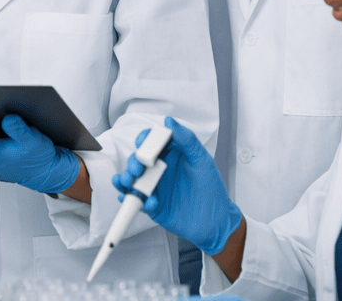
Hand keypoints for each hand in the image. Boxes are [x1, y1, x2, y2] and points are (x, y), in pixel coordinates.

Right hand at [112, 116, 241, 255]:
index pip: (152, 142)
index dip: (144, 140)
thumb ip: (186, 139)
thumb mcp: (201, 160)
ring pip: (131, 180)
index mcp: (171, 155)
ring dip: (126, 179)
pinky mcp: (151, 205)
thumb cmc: (211, 188)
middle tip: (137, 169)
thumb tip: (169, 121)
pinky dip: (134, 200)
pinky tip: (146, 202)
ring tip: (130, 183)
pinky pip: (136, 201)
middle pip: (138, 160)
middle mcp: (159, 169)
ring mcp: (154, 187)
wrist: (215, 221)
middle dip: (133, 162)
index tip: (142, 143)